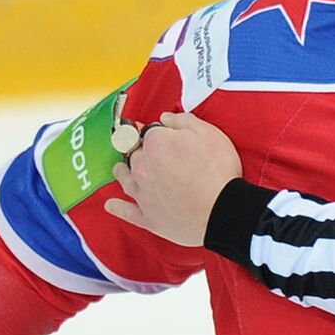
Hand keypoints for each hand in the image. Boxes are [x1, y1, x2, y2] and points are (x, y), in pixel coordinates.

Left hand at [106, 111, 242, 246]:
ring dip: (122, 171)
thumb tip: (165, 118)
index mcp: (155, 142)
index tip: (160, 132)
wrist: (222, 210)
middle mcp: (142, 167)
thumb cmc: (218, 171)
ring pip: (124, 178)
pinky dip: (118, 207)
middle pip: (133, 154)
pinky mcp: (147, 217)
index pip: (148, 131)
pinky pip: (126, 211)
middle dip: (138, 150)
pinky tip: (111, 204)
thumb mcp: (208, 133)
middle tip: (144, 149)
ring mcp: (143, 193)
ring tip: (120, 169)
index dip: (156, 131)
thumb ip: (183, 121)